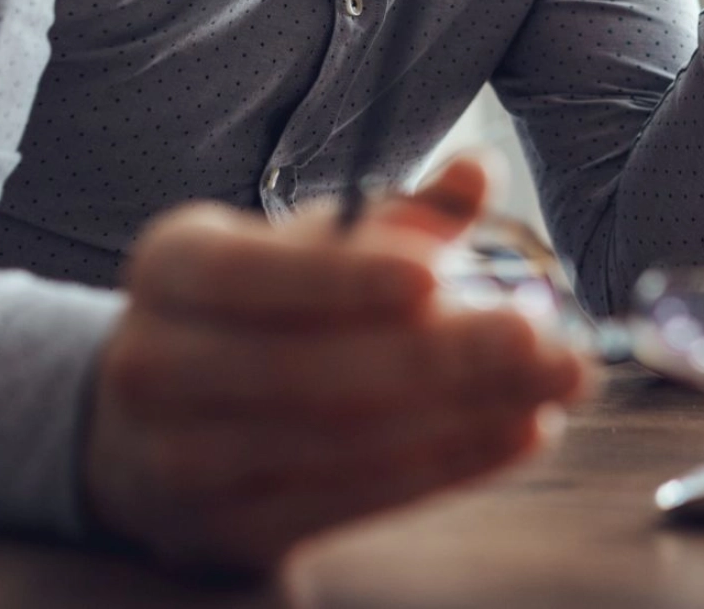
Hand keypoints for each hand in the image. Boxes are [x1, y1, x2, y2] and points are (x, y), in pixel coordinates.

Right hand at [81, 158, 592, 572]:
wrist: (152, 430)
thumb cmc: (262, 309)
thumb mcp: (310, 248)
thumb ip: (401, 214)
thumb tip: (480, 173)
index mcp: (173, 268)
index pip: (250, 275)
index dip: (341, 279)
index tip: (435, 273)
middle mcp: (156, 365)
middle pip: (305, 370)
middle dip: (437, 354)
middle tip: (539, 336)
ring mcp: (180, 461)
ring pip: (338, 442)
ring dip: (462, 414)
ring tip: (551, 383)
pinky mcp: (229, 531)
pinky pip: (353, 500)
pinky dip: (449, 464)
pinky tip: (519, 431)